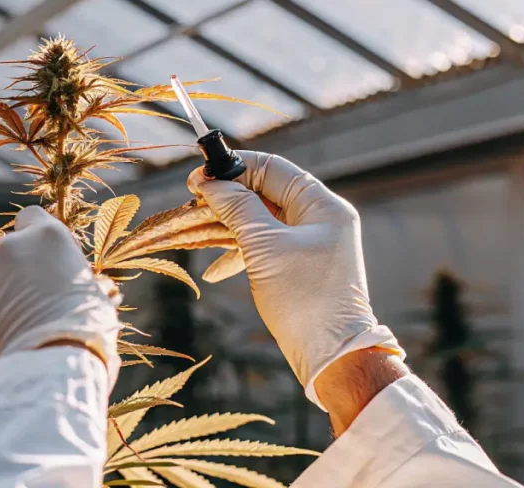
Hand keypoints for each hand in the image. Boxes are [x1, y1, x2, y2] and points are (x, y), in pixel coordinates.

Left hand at [0, 206, 121, 389]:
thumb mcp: (95, 297)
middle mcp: (10, 246)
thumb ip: (73, 282)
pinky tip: (0, 346)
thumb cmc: (88, 333)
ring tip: (19, 336)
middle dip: (16, 276)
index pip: (31, 218)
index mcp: (49, 237)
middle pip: (8, 254)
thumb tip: (73, 290)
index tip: (45, 262)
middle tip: (34, 309)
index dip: (35, 240)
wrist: (51, 365)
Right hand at [187, 151, 403, 409]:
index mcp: (322, 205)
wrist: (332, 356)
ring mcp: (311, 244)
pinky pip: (265, 247)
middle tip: (191, 202)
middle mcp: (320, 219)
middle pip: (264, 192)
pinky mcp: (300, 268)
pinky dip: (239, 253)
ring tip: (195, 231)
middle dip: (226, 198)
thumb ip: (237, 208)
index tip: (198, 176)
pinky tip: (214, 270)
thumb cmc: (304, 298)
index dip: (233, 168)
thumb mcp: (264, 247)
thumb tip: (210, 182)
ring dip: (227, 225)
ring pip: (260, 221)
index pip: (272, 169)